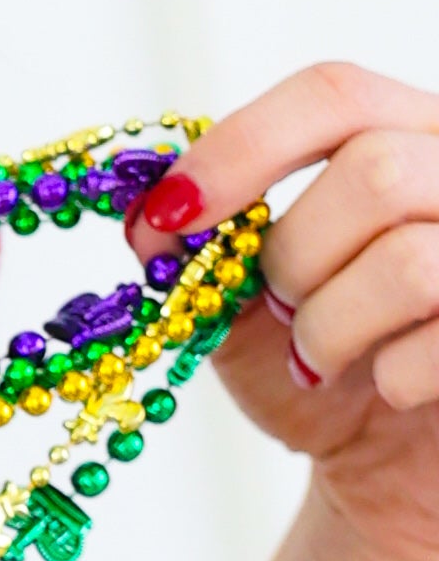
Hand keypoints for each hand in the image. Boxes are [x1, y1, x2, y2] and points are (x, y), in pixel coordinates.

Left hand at [136, 62, 438, 560]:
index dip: (242, 148)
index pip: (333, 95)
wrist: (390, 466)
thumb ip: (203, 250)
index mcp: (407, 133)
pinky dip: (392, 378)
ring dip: (333, 328)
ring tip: (324, 357)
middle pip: (375, 172)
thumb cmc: (326, 366)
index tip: (171, 218)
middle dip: (296, 259)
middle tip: (280, 309)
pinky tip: (389, 387)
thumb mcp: (242, 302)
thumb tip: (152, 219)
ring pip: (408, 261)